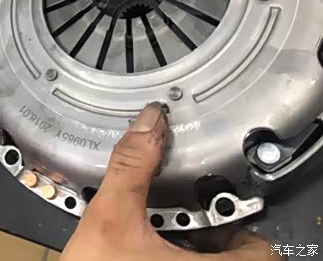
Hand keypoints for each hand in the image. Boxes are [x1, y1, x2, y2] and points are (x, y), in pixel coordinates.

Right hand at [62, 102, 273, 259]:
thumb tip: (149, 124)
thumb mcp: (111, 216)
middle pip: (229, 260)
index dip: (237, 228)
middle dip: (205, 236)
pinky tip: (138, 256)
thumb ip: (133, 167)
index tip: (212, 213)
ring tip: (157, 235)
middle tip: (180, 219)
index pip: (259, 253)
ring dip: (185, 250)